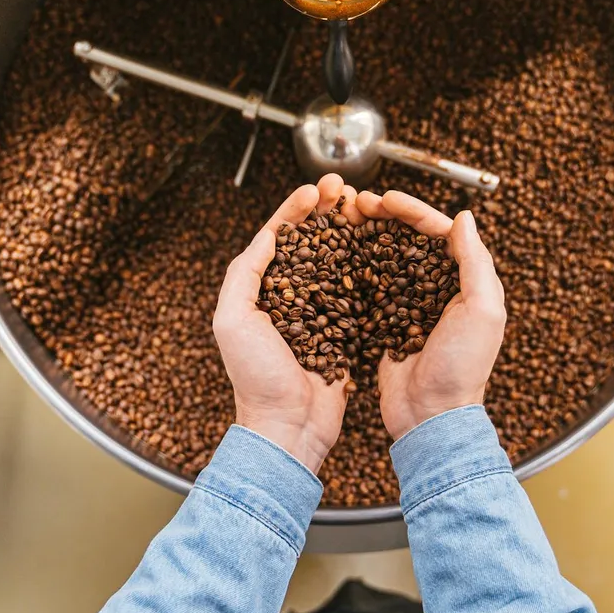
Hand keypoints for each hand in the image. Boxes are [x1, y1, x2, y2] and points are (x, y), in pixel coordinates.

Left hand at [213, 175, 355, 473]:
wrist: (288, 426)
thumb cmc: (256, 378)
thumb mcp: (233, 319)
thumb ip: (245, 274)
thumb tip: (269, 237)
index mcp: (260, 291)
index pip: (279, 238)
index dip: (296, 210)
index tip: (315, 189)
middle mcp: (290, 297)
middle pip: (311, 241)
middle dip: (326, 210)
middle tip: (343, 186)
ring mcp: (319, 311)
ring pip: (336, 259)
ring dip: (349, 229)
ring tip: (363, 206)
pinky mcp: (345, 329)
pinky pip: (357, 290)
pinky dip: (367, 265)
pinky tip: (379, 245)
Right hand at [355, 190, 506, 440]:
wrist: (431, 415)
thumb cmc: (462, 368)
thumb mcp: (482, 312)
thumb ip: (476, 263)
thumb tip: (465, 218)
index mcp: (467, 282)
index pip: (440, 232)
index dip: (413, 210)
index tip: (386, 198)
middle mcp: (439, 288)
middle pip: (410, 239)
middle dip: (385, 216)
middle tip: (358, 203)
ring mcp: (411, 304)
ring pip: (388, 257)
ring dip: (367, 235)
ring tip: (344, 219)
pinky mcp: (387, 321)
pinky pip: (372, 285)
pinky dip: (357, 266)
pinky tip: (339, 252)